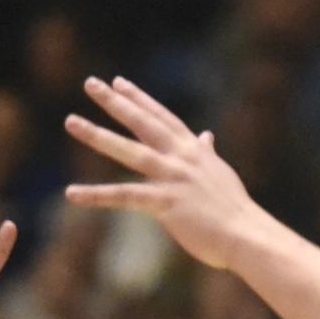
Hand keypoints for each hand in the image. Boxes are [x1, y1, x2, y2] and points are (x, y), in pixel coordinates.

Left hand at [62, 77, 270, 271]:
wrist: (248, 236)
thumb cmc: (235, 211)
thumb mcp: (220, 174)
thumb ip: (208, 153)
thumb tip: (207, 135)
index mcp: (193, 151)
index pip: (162, 117)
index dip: (139, 99)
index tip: (119, 82)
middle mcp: (181, 157)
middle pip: (143, 123)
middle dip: (115, 102)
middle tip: (90, 83)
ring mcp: (173, 178)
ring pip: (129, 151)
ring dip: (98, 136)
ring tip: (71, 122)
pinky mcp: (166, 203)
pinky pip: (125, 197)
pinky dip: (97, 196)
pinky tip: (71, 193)